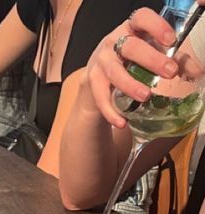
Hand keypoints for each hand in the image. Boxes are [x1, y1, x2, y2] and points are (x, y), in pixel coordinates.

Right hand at [86, 4, 204, 127]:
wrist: (99, 81)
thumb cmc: (131, 64)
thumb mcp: (152, 57)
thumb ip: (175, 62)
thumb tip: (197, 73)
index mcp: (132, 29)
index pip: (142, 18)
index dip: (156, 26)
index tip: (171, 40)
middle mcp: (114, 41)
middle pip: (131, 47)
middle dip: (151, 60)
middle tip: (170, 73)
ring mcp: (101, 61)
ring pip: (115, 71)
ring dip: (130, 84)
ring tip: (146, 96)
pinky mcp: (92, 81)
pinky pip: (101, 96)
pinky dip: (111, 111)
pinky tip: (122, 122)